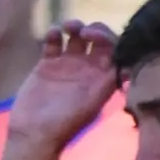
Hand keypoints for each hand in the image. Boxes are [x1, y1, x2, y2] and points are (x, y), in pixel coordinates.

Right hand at [10, 22, 123, 149]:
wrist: (34, 132)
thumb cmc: (64, 122)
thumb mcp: (91, 102)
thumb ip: (106, 82)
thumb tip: (125, 66)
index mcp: (103, 78)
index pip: (115, 50)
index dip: (108, 38)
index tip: (93, 36)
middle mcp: (88, 69)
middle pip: (98, 40)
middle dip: (94, 29)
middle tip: (81, 31)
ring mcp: (67, 65)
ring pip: (76, 37)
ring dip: (75, 27)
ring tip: (66, 27)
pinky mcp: (46, 64)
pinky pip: (53, 43)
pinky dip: (54, 34)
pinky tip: (52, 34)